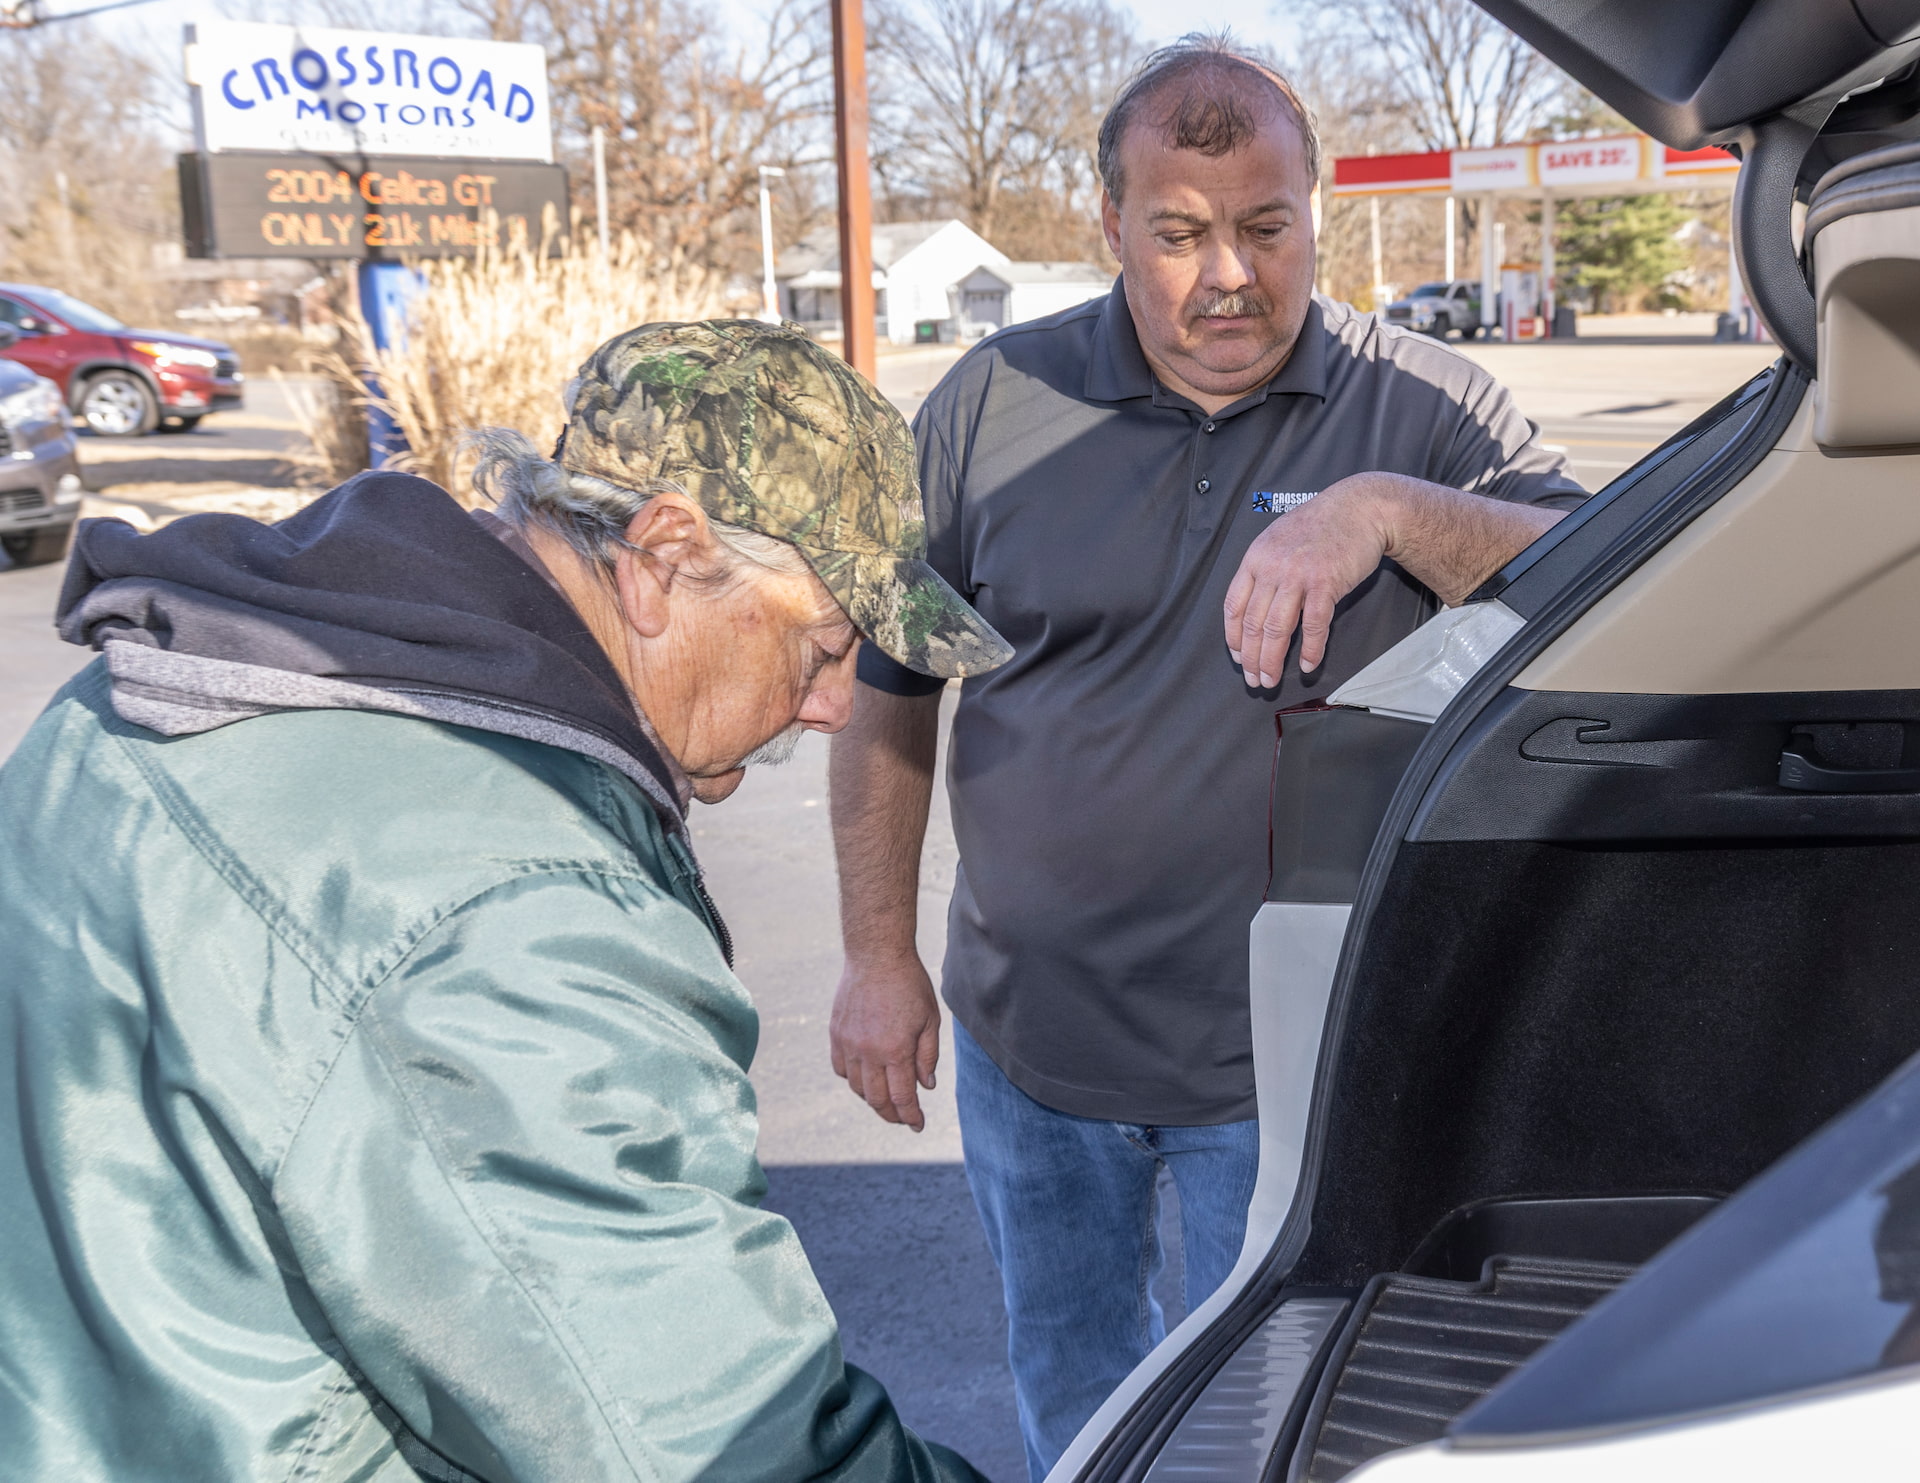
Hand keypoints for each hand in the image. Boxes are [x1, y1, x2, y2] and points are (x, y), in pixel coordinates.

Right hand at [830, 954, 940, 1130]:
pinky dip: (854, 1079)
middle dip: (892, 1115)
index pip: (902, 1097)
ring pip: (857, 1087)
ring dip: (873, 1099)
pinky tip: (866, 1076)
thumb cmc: (909, 985)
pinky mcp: (836, 1034)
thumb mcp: (929, 1019)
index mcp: (896, 1050)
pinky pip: (841, 1069)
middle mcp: (869, 1051)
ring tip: (886, 1098)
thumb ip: (927, 1056)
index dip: (911, 1116)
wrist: (876, 956)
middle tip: (903, 1118)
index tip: (918, 1125)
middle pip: (877, 1100)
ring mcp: (848, 1044)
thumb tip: (926, 1086)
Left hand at [1223, 474, 1392, 685]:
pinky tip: (1307, 665)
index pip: (1233, 606)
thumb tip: (1254, 607)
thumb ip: (1264, 569)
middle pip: (1253, 624)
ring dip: (1272, 660)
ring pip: (1277, 629)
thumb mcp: (1279, 540)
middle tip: (1254, 680)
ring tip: (1271, 680)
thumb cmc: (1320, 526)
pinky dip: (1309, 650)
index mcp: (1255, 558)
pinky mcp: (1326, 583)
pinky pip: (1313, 626)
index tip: (1238, 657)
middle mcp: (1272, 568)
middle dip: (1251, 658)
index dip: (1234, 637)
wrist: (1359, 508)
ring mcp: (1298, 575)